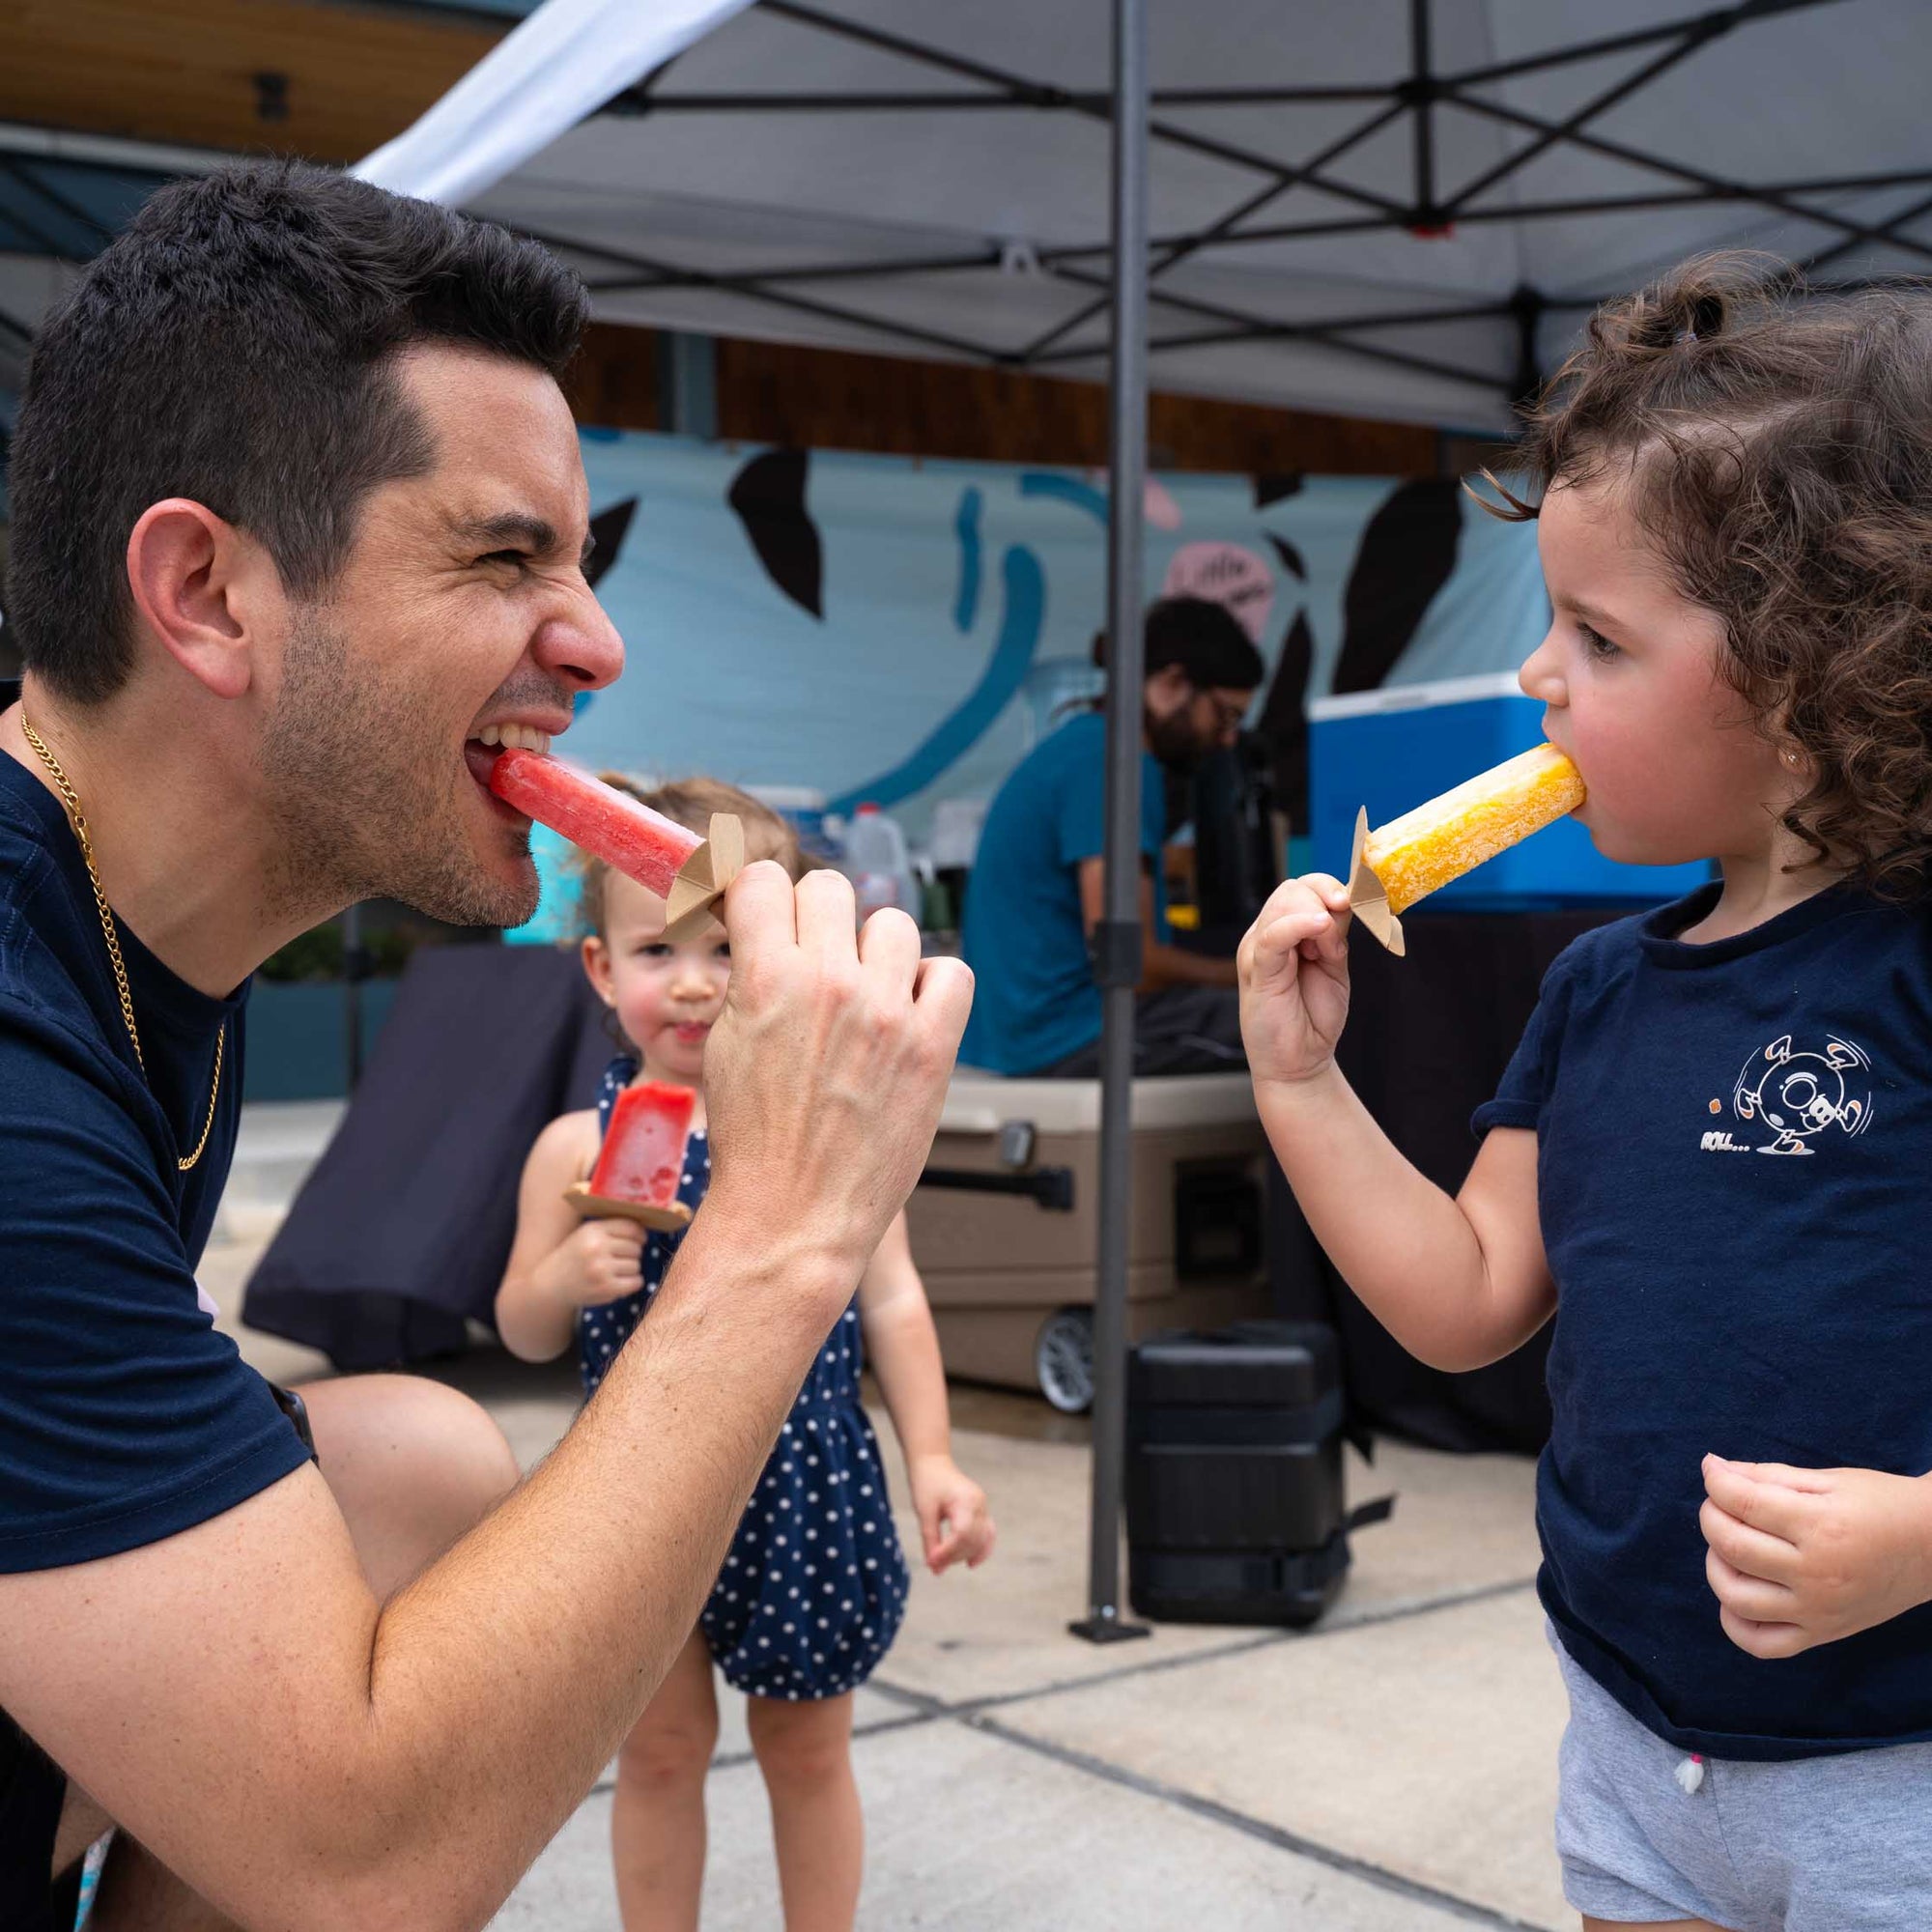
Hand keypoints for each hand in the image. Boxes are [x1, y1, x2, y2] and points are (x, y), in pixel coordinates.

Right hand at [536, 1216, 645, 1307]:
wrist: (549, 1284)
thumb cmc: (572, 1257)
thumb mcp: (585, 1234)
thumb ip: (611, 1229)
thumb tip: (645, 1231)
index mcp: (593, 1231)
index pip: (631, 1227)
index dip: (639, 1234)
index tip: (639, 1239)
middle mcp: (597, 1248)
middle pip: (636, 1247)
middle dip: (632, 1253)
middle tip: (618, 1259)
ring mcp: (602, 1269)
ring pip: (637, 1265)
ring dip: (630, 1269)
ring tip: (613, 1271)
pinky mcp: (606, 1289)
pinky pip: (636, 1282)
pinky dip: (632, 1283)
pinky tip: (618, 1282)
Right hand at [701, 864, 972, 1291]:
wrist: (793, 1214)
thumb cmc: (753, 1140)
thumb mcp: (725, 1043)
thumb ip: (750, 976)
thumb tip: (762, 925)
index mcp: (766, 979)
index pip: (765, 879)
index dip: (761, 898)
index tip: (764, 917)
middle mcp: (830, 984)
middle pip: (830, 889)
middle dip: (816, 920)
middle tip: (813, 962)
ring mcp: (887, 1014)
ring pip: (893, 924)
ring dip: (876, 953)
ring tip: (863, 998)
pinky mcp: (933, 1048)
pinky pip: (951, 973)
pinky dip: (932, 987)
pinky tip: (908, 1015)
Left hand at [908, 1455, 993, 1573]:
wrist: (933, 1463)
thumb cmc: (926, 1483)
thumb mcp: (924, 1511)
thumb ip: (930, 1539)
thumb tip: (933, 1566)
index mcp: (966, 1500)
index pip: (962, 1534)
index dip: (948, 1552)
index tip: (931, 1562)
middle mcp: (980, 1504)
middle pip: (972, 1540)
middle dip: (953, 1556)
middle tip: (934, 1565)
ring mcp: (983, 1507)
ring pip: (980, 1541)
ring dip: (963, 1555)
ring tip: (944, 1562)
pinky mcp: (981, 1511)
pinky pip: (986, 1534)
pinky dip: (980, 1549)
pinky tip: (970, 1563)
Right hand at [1236, 874, 1353, 1087]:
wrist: (1299, 1063)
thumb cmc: (1313, 1017)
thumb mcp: (1334, 967)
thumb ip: (1336, 936)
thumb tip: (1346, 904)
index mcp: (1285, 932)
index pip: (1302, 887)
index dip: (1330, 887)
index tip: (1355, 902)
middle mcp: (1267, 936)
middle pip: (1293, 888)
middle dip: (1325, 897)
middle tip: (1341, 932)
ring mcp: (1258, 951)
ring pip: (1284, 904)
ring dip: (1318, 916)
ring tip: (1326, 952)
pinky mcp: (1257, 971)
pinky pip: (1273, 936)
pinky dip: (1298, 925)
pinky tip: (1319, 928)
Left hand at [1700, 1454, 1931, 1658]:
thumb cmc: (1880, 1505)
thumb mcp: (1827, 1480)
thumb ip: (1767, 1476)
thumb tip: (1713, 1468)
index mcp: (1820, 1526)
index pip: (1742, 1502)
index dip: (1716, 1481)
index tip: (1715, 1473)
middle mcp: (1817, 1574)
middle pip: (1732, 1546)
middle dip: (1711, 1516)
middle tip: (1721, 1504)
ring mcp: (1818, 1611)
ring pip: (1737, 1597)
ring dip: (1716, 1565)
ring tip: (1730, 1546)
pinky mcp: (1822, 1635)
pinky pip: (1762, 1644)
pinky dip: (1735, 1622)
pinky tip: (1738, 1592)